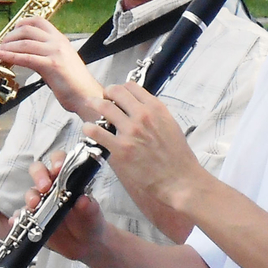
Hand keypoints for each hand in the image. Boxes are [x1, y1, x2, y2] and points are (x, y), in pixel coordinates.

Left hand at [0, 16, 103, 118]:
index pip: (39, 22)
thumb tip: (26, 56)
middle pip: (28, 30)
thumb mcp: (59, 63)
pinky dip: (11, 56)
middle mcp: (57, 42)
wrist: (87, 96)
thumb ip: (44, 56)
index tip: (10, 30)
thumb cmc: (74, 84)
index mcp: (60, 40)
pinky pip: (27, 58)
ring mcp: (55, 52)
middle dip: (9, 36)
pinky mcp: (52, 65)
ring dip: (6, 46)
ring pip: (24, 43)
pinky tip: (0, 56)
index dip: (21, 23)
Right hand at [25, 154, 104, 260]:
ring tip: (34, 206)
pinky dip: (17, 218)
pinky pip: (21, 216)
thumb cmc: (90, 223)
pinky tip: (16, 221)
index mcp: (68, 180)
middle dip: (39, 176)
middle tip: (44, 187)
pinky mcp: (33, 219)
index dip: (57, 161)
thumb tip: (84, 200)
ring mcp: (41, 203)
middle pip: (39, 172)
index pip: (60, 162)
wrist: (85, 245)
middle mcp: (52, 188)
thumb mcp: (93, 215)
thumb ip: (90, 207)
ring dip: (30, 197)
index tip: (58, 168)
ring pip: (30, 193)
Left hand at [85, 82, 207, 212]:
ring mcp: (130, 131)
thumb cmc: (178, 159)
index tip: (116, 94)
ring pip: (104, 107)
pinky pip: (97, 132)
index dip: (121, 89)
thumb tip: (143, 112)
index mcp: (156, 109)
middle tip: (102, 99)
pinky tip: (87, 129)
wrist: (180, 180)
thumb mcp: (171, 127)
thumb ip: (156, 116)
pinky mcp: (120, 149)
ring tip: (90, 106)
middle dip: (106, 93)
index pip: (132, 87)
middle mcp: (143, 116)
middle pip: (116, 92)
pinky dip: (89, 128)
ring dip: (94, 104)